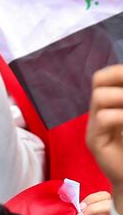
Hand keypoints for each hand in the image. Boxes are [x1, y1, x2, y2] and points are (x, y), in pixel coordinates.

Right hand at [87, 65, 122, 213]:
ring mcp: (94, 128)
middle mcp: (98, 115)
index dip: (118, 72)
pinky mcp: (95, 143)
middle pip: (99, 81)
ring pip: (100, 96)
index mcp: (109, 107)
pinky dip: (121, 116)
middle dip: (120, 78)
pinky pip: (104, 118)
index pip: (104, 78)